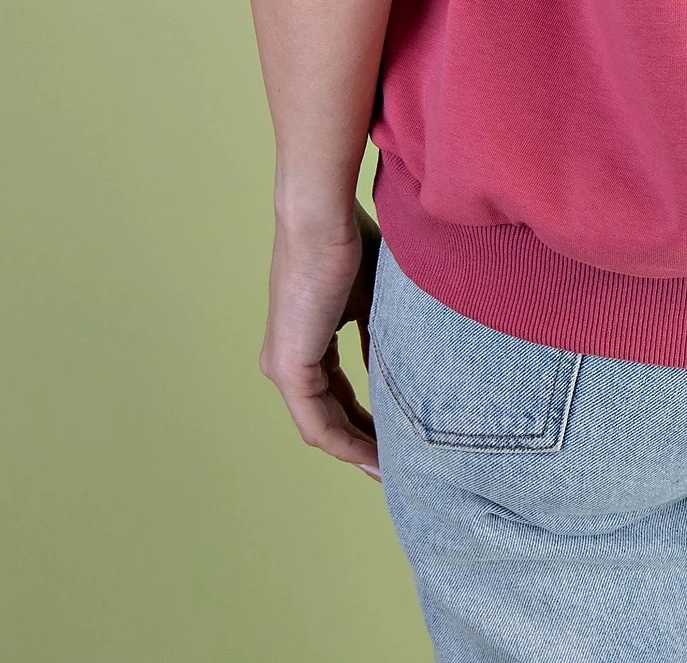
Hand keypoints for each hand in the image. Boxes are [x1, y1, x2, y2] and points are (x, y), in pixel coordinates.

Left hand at [259, 198, 382, 477]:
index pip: (336, 391)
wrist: (321, 218)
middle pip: (328, 416)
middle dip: (364, 441)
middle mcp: (288, 359)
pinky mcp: (288, 371)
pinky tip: (374, 457)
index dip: (367, 416)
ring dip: (357, 450)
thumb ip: (380, 331)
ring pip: (323, 427)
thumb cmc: (349, 239)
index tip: (398, 433)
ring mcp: (284, 367)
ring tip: (391, 469)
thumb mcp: (372, 295)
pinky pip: (318, 425)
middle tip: (398, 464)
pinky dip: (347, 444)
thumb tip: (402, 363)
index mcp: (306, 339)